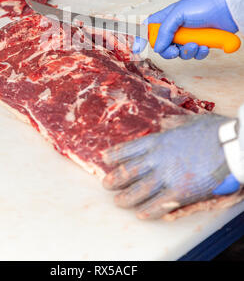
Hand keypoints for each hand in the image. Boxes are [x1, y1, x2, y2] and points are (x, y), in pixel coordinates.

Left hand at [103, 114, 239, 218]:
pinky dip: (147, 211)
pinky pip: (158, 205)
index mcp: (159, 140)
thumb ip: (173, 123)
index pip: (129, 149)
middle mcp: (157, 158)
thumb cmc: (213, 131)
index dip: (115, 155)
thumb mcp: (189, 121)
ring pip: (138, 191)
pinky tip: (141, 215)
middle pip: (128, 171)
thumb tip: (165, 122)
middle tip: (106, 184)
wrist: (230, 146)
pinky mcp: (179, 192)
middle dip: (115, 179)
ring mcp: (167, 176)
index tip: (105, 159)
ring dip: (126, 198)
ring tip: (118, 202)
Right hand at [133, 0, 237, 59]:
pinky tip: (205, 46)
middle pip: (163, 46)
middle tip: (174, 50)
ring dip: (187, 52)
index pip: (149, 28)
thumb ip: (164, 31)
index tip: (138, 49)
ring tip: (196, 44)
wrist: (228, 10)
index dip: (142, 38)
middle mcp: (176, 28)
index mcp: (167, 17)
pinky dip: (199, 53)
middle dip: (168, 51)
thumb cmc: (204, 5)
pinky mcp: (201, 43)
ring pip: (179, 53)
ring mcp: (189, 36)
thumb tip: (156, 48)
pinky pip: (195, 55)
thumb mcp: (179, 14)